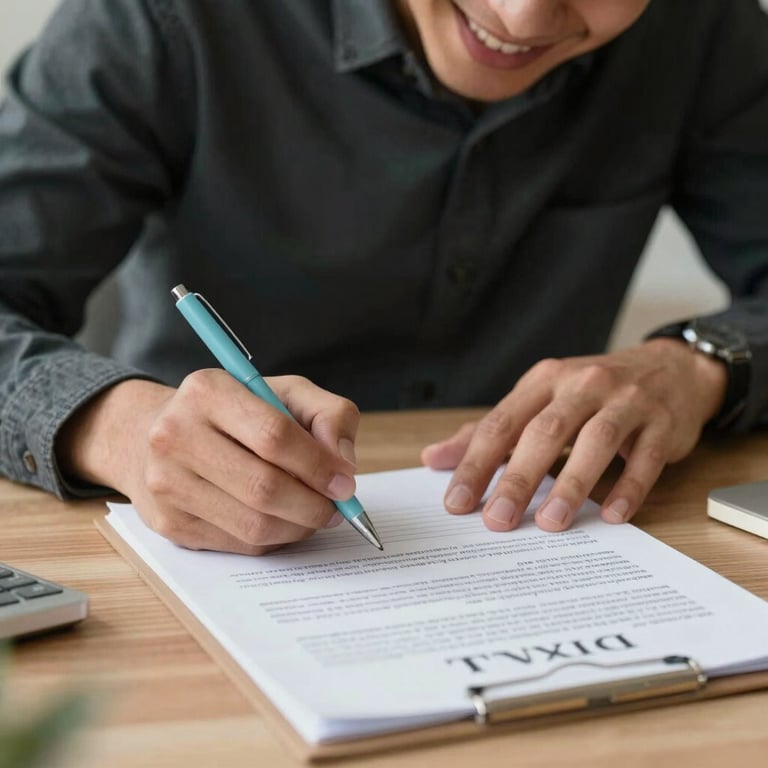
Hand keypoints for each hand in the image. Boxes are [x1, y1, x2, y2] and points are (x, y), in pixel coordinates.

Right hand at [57, 372, 360, 553]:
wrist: (157, 436)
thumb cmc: (236, 413)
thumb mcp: (287, 394)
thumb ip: (329, 415)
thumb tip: (343, 463)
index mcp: (208, 391)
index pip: (274, 436)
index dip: (318, 465)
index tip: (345, 482)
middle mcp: (176, 436)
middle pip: (263, 487)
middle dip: (313, 505)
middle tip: (336, 508)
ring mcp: (167, 483)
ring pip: (253, 525)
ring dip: (298, 527)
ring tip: (313, 513)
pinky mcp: (169, 524)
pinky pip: (239, 544)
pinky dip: (273, 538)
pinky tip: (281, 520)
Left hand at [421, 340, 727, 531]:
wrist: (671, 368)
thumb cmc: (593, 391)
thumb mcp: (539, 398)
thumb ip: (491, 430)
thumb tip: (434, 458)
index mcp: (544, 380)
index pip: (502, 423)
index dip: (476, 463)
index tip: (457, 503)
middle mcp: (581, 385)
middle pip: (543, 432)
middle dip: (517, 478)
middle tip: (497, 520)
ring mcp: (625, 402)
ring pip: (594, 442)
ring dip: (571, 484)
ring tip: (550, 523)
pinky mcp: (661, 423)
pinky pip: (644, 457)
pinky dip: (628, 488)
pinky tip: (612, 516)